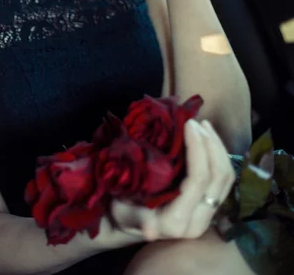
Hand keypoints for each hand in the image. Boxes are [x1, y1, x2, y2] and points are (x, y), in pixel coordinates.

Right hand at [108, 119, 234, 242]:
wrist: (130, 222)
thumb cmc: (123, 210)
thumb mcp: (124, 213)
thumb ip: (138, 219)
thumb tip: (150, 230)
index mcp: (177, 223)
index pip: (198, 180)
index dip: (198, 149)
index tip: (187, 124)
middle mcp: (197, 222)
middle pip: (218, 177)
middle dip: (210, 144)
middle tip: (195, 121)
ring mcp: (207, 215)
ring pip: (226, 177)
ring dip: (218, 146)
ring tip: (203, 124)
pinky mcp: (210, 206)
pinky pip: (224, 178)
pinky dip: (219, 154)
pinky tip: (208, 137)